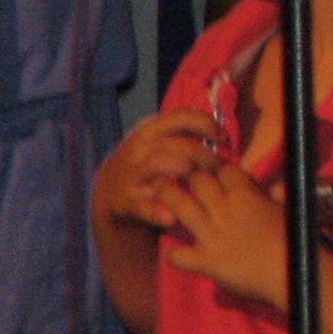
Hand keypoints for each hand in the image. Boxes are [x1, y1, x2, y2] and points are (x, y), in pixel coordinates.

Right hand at [96, 108, 221, 230]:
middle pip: (178, 145)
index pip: (181, 116)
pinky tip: (172, 217)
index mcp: (150, 130)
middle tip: (220, 168)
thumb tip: (224, 136)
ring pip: (159, 165)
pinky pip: (141, 205)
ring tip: (202, 185)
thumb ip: (185, 136)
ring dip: (185, 173)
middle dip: (205, 155)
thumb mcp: (159, 143)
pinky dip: (157, 211)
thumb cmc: (148, 165)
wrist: (108, 194)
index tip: (224, 138)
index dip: (206, 124)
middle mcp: (137, 149)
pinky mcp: (123, 201)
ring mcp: (129, 174)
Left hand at [157, 160, 285, 307]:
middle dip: (189, 177)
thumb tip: (276, 188)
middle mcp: (224, 209)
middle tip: (180, 178)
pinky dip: (174, 255)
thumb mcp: (290, 207)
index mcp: (246, 194)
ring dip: (168, 197)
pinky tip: (174, 254)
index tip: (212, 173)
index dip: (217, 170)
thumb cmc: (296, 236)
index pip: (223, 170)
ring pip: (180, 206)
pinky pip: (178, 255)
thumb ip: (278, 195)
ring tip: (159, 193)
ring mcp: (212, 235)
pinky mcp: (206, 261)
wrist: (291, 270)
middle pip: (197, 180)